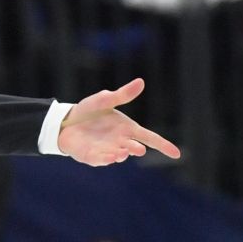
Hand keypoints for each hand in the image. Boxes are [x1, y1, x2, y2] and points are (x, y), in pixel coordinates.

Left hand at [56, 79, 180, 165]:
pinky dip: (106, 159)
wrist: (65, 121)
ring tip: (121, 152)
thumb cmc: (88, 111)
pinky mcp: (93, 157)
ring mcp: (108, 150)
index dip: (163, 145)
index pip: (149, 137)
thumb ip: (122, 95)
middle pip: (134, 148)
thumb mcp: (104, 100)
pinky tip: (109, 156)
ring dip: (121, 154)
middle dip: (136, 149)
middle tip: (137, 148)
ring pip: (119, 155)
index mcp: (127, 129)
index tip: (177, 154)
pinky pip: (102, 160)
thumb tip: (141, 81)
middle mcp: (120, 141)